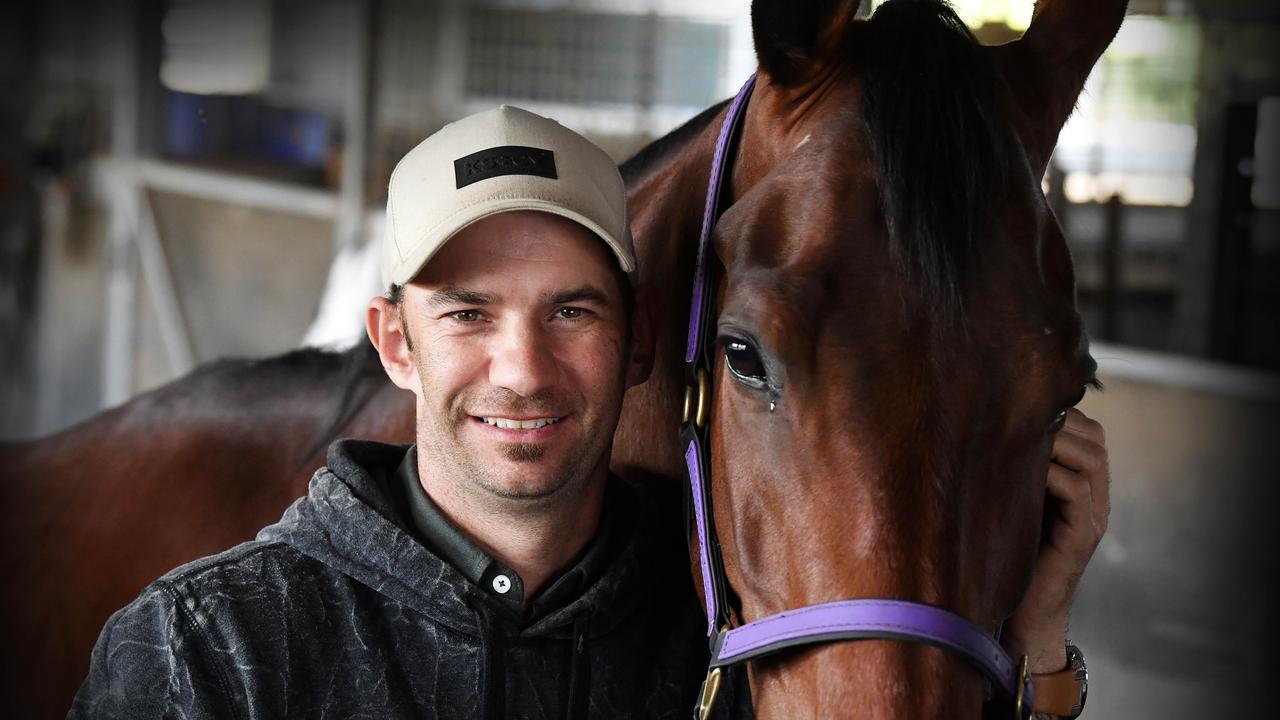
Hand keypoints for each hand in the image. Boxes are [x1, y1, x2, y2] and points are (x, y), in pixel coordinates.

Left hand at [1002, 408, 1109, 671]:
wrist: (1018, 614)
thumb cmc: (1003, 551)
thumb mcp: (1011, 498)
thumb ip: (1013, 465)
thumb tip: (984, 420)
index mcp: (1082, 483)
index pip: (1088, 430)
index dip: (1060, 411)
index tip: (1018, 405)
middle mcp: (1095, 497)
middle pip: (1095, 439)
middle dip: (1060, 420)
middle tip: (1017, 418)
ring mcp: (1093, 517)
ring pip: (1091, 459)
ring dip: (1056, 441)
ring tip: (1017, 438)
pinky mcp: (1082, 538)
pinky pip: (1077, 491)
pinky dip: (1051, 472)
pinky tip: (1017, 470)